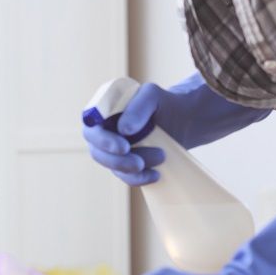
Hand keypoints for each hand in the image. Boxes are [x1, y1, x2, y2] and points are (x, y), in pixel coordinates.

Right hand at [82, 72, 269, 184]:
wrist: (184, 119)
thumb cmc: (164, 103)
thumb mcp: (153, 96)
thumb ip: (138, 107)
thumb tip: (123, 130)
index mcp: (104, 110)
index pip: (91, 127)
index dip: (102, 140)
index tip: (124, 147)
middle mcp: (104, 130)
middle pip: (97, 151)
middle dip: (118, 161)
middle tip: (139, 163)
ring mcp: (114, 148)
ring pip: (112, 166)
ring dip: (132, 169)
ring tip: (160, 157)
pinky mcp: (126, 163)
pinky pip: (125, 176)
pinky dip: (139, 178)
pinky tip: (155, 175)